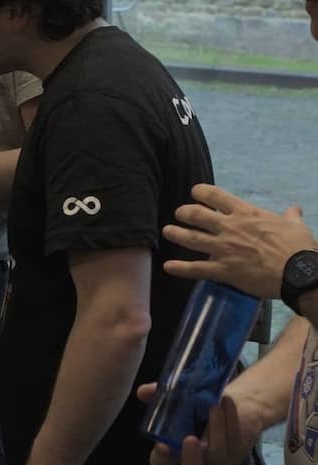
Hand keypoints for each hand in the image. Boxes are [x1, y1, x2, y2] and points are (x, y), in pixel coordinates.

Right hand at [136, 381, 262, 464]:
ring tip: (213, 406)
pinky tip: (227, 402)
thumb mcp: (178, 397)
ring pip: (217, 453)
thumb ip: (159, 395)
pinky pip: (234, 439)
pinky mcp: (237, 451)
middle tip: (190, 438)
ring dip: (215, 429)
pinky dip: (230, 419)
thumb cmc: (198, 404)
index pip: (161, 462)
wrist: (231, 402)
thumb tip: (143, 391)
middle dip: (190, 457)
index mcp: (175, 450)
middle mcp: (196, 459)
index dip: (160, 457)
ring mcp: (218, 458)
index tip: (162, 445)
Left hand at [163, 185, 315, 298]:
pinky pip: (196, 269)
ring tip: (167, 231)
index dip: (201, 192)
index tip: (195, 192)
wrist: (297, 272)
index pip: (216, 196)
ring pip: (191, 239)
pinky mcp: (223, 270)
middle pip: (197, 215)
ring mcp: (223, 249)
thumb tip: (294, 209)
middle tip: (179, 214)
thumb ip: (290, 216)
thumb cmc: (297, 247)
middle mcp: (229, 228)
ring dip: (176, 234)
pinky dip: (180, 268)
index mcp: (245, 213)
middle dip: (184, 213)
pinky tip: (167, 266)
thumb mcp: (295, 225)